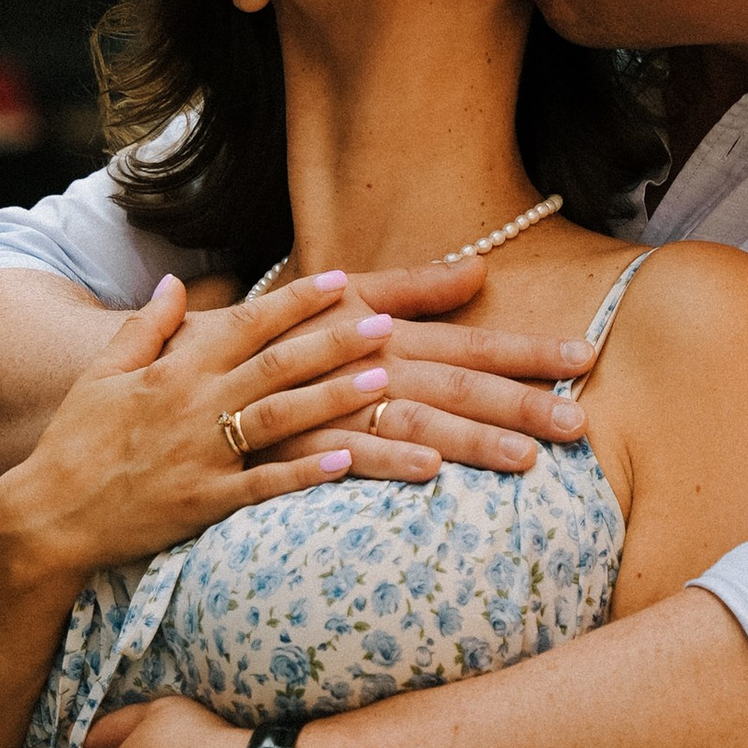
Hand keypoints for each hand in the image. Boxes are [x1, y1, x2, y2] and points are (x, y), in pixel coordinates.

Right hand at [0, 273, 395, 583]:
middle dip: (334, 341)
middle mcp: (193, 405)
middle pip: (277, 364)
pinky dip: (304, 473)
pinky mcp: (204, 503)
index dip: (296, 301)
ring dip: (333, 397)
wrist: (47, 514)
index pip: (246, 322)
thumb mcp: (102, 374)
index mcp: (173, 370)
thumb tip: (177, 282)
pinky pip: (262, 486)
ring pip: (279, 417)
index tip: (340, 281)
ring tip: (382, 381)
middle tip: (385, 324)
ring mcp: (201, 455)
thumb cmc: (75, 443)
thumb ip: (146, 326)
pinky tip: (345, 462)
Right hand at [244, 257, 599, 484]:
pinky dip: (381, 464)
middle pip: (451, 387)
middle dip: (518, 403)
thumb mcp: (340, 296)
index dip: (527, 350)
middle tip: (579, 421)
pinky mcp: (288, 453)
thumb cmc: (263, 333)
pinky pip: (340, 462)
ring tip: (522, 458)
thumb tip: (480, 272)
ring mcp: (322, 413)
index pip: (468, 344)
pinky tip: (426, 475)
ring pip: (407, 427)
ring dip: (466, 441)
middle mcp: (357, 370)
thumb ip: (412, 287)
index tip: (586, 355)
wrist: (162, 370)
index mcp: (376, 334)